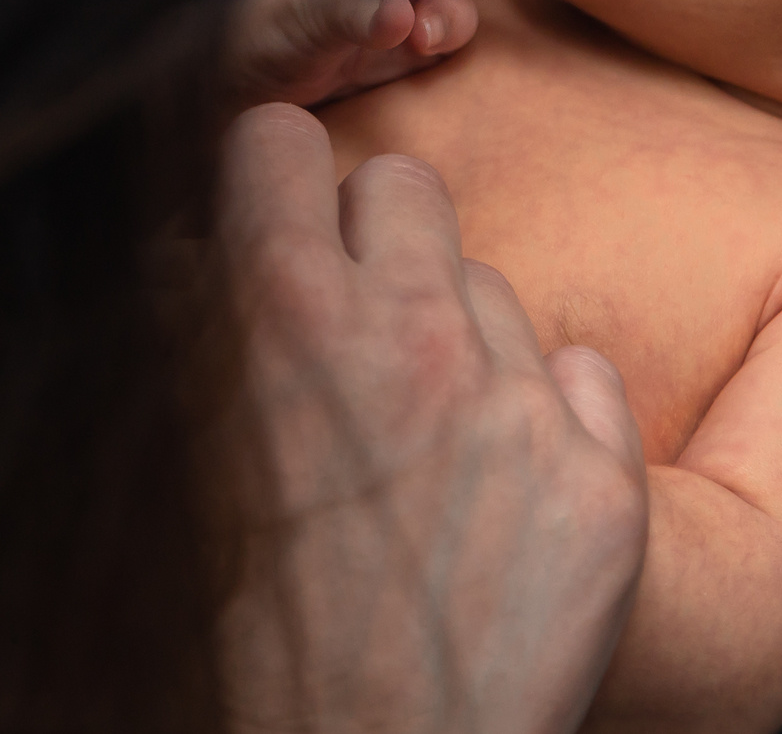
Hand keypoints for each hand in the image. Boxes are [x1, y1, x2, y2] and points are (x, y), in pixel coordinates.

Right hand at [217, 105, 648, 733]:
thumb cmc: (249, 642)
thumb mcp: (178, 468)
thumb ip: (187, 334)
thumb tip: (192, 244)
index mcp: (281, 322)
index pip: (278, 139)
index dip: (274, 182)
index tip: (280, 221)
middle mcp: (409, 337)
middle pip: (406, 184)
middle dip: (377, 241)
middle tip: (360, 333)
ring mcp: (517, 406)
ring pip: (493, 291)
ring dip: (460, 345)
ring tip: (423, 456)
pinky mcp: (604, 484)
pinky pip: (585, 374)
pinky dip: (551, 421)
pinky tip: (503, 500)